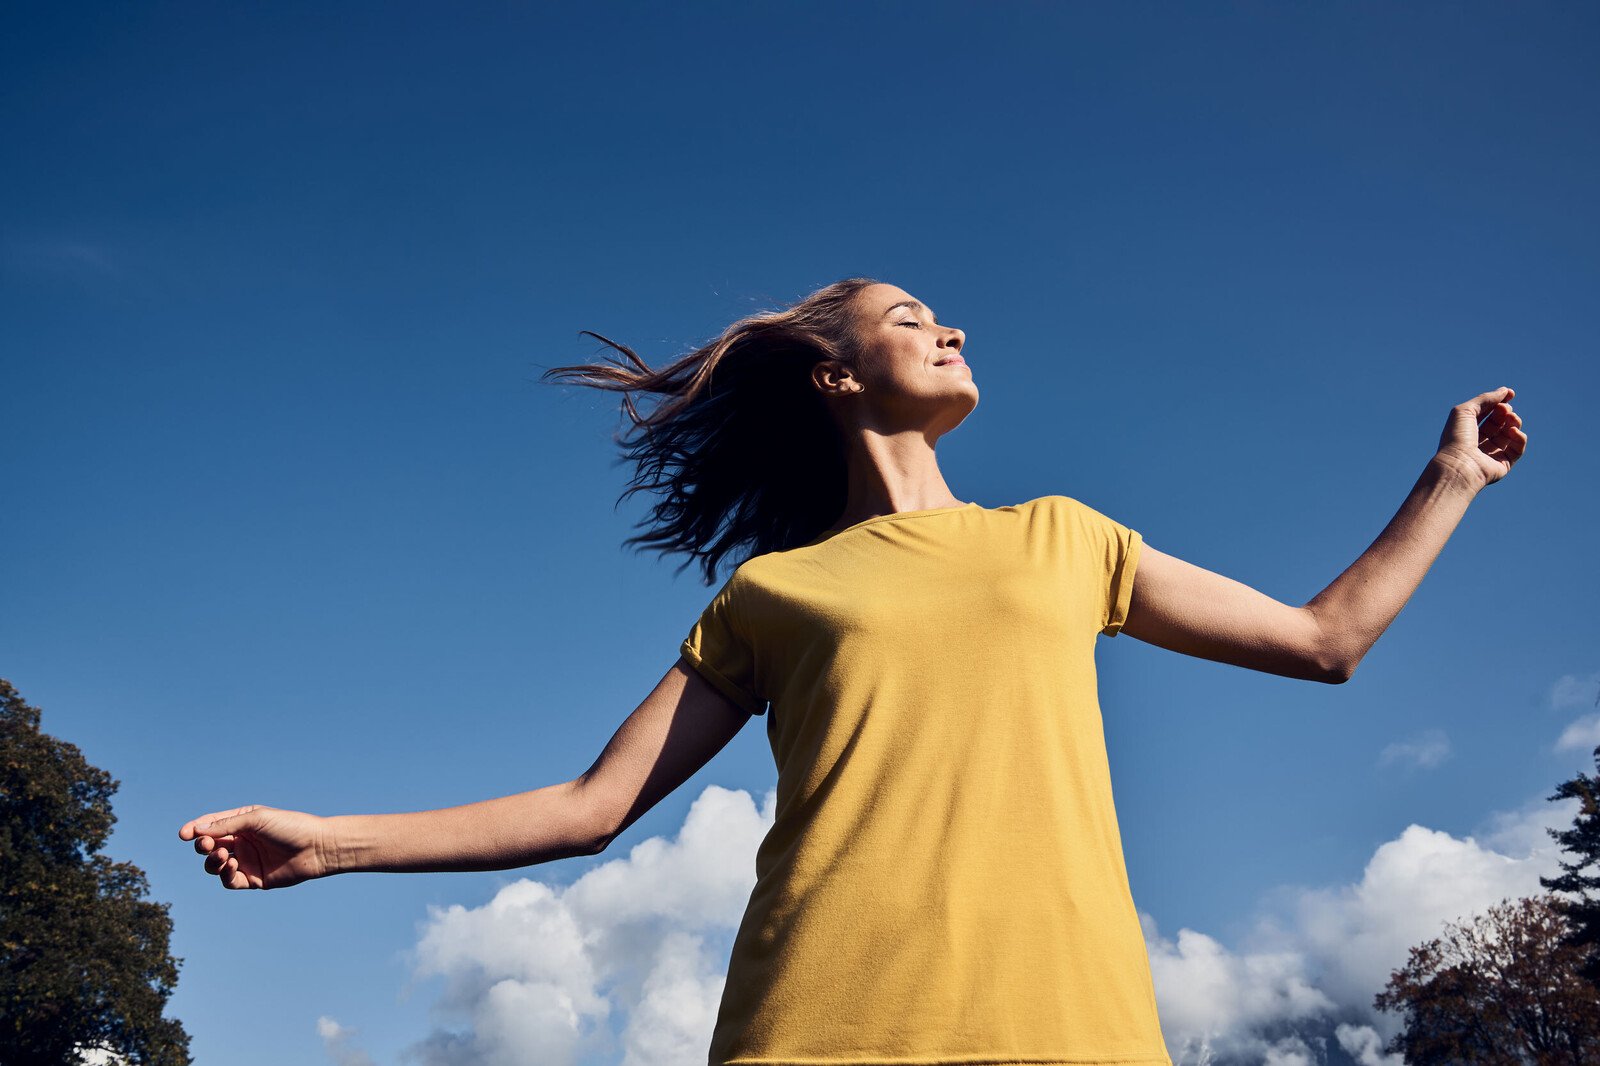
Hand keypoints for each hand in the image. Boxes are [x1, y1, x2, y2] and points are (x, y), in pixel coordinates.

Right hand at [179, 805, 331, 889]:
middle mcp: (242, 842)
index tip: (184, 834)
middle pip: (210, 846)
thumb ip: (227, 825)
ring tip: (222, 856)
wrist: (316, 848)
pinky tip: (233, 866)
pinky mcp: (252, 879)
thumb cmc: (290, 826)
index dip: (196, 829)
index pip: (212, 825)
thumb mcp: (256, 819)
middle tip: (206, 845)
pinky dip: (225, 875)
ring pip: (215, 865)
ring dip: (212, 861)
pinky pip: (229, 881)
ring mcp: (246, 861)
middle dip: (203, 845)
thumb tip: (197, 830)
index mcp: (242, 822)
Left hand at [1435, 387, 1526, 489]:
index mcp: (1467, 430)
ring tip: (1510, 418)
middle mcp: (1479, 442)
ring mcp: (1492, 453)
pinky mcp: (1504, 464)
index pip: (1487, 413)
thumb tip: (1504, 391)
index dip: (1498, 402)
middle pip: (1499, 422)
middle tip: (1505, 409)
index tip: (1510, 393)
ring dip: (1513, 421)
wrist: (1460, 465)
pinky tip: (1513, 430)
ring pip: (1510, 433)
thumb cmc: (1457, 437)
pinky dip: (1519, 437)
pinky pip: (1517, 448)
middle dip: (1505, 411)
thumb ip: (1485, 399)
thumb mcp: (1465, 411)